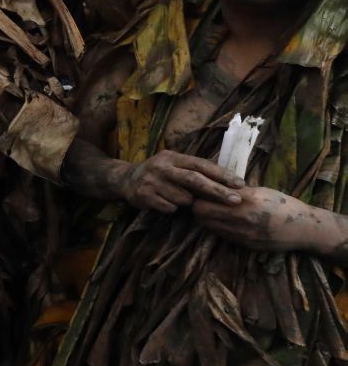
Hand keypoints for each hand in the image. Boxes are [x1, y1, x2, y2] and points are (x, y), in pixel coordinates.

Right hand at [117, 150, 244, 213]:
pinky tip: (165, 202)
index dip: (221, 174)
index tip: (239, 184)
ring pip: (182, 198)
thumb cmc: (160, 174)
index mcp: (173, 157)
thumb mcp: (174, 165)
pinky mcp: (143, 195)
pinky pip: (169, 207)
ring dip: (187, 202)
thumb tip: (226, 180)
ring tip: (180, 199)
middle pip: (194, 180)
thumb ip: (194, 170)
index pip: (201, 164)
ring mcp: (151, 181)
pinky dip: (172, 208)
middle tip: (236, 200)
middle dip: (217, 191)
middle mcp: (161, 166)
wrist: (126, 179)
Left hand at [193, 186, 331, 253]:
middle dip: (198, 205)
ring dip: (206, 217)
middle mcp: (241, 218)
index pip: (206, 198)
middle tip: (203, 199)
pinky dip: (217, 226)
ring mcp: (241, 234)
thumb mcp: (260, 192)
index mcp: (247, 200)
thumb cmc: (283, 205)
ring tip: (212, 209)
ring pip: (207, 225)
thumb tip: (213, 183)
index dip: (200, 192)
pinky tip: (223, 220)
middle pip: (200, 213)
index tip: (202, 187)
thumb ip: (236, 191)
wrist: (303, 230)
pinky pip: (220, 234)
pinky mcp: (243, 244)